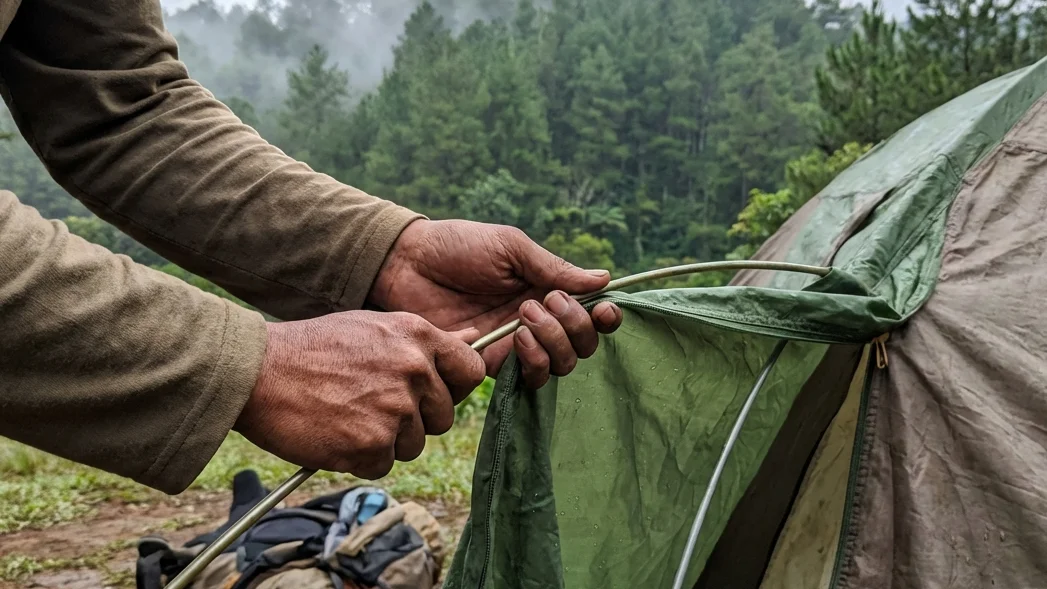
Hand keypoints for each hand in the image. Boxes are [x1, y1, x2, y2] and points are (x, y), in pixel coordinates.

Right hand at [234, 311, 484, 478]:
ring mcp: (395, 409)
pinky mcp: (371, 445)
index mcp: (418, 336)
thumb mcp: (375, 327)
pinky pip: (382, 465)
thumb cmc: (313, 348)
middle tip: (370, 405)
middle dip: (413, 419)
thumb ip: (426, 340)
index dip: (452, 389)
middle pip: (442, 417)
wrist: (256, 371)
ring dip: (385, 440)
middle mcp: (414, 371)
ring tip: (346, 415)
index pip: (470, 372)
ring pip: (413, 445)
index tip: (430, 394)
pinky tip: (334, 433)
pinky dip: (360, 459)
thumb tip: (474, 337)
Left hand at [367, 219, 623, 388]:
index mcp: (545, 290)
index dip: (603, 318)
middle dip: (574, 327)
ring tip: (525, 316)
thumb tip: (604, 279)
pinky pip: (527, 378)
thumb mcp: (511, 247)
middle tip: (542, 301)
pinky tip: (515, 337)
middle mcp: (536, 322)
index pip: (588, 314)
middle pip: (581, 346)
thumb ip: (554, 268)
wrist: (407, 264)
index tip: (604, 309)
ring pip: (559, 366)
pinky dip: (531, 361)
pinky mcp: (490, 364)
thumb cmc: (458, 246)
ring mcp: (514, 345)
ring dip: (554, 343)